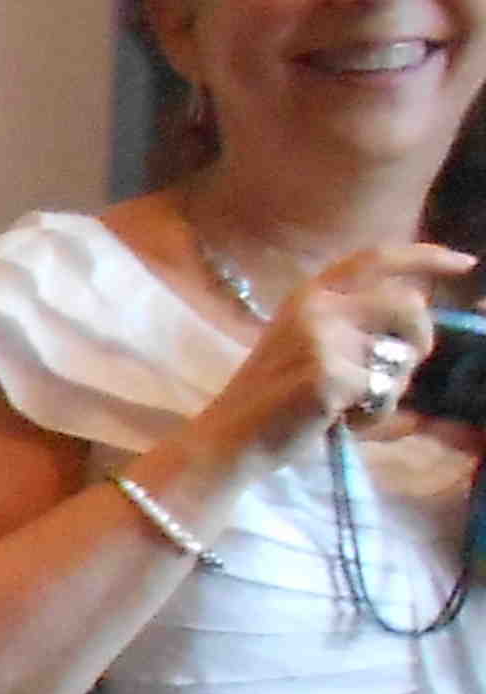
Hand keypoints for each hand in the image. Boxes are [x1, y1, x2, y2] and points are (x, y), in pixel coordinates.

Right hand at [186, 240, 478, 466]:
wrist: (231, 437)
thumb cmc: (274, 396)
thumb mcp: (309, 342)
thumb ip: (355, 323)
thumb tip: (417, 322)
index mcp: (312, 294)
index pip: (377, 259)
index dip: (426, 257)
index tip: (466, 264)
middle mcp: (317, 307)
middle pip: (408, 304)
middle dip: (421, 340)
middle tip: (405, 369)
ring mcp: (322, 339)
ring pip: (401, 356)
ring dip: (391, 387)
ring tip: (354, 403)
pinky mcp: (329, 375)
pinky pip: (384, 394)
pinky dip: (373, 417)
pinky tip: (341, 422)